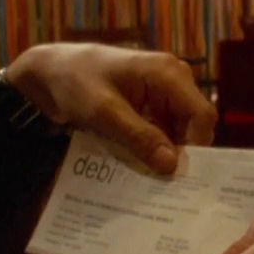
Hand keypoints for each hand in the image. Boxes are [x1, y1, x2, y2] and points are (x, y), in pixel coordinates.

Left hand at [4, 44, 215, 173]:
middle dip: (180, 152)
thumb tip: (172, 165)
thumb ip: (140, 138)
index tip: (176, 176)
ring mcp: (164, 90)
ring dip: (166, 151)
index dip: (196, 147)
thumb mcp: (105, 114)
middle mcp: (174, 78)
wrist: (52, 71)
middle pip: (194, 123)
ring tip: (149, 175)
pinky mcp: (153, 101)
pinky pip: (164, 128)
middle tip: (162, 182)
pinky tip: (140, 162)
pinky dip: (155, 145)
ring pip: (179, 129)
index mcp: (168, 73)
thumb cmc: (76, 83)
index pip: (201, 115)